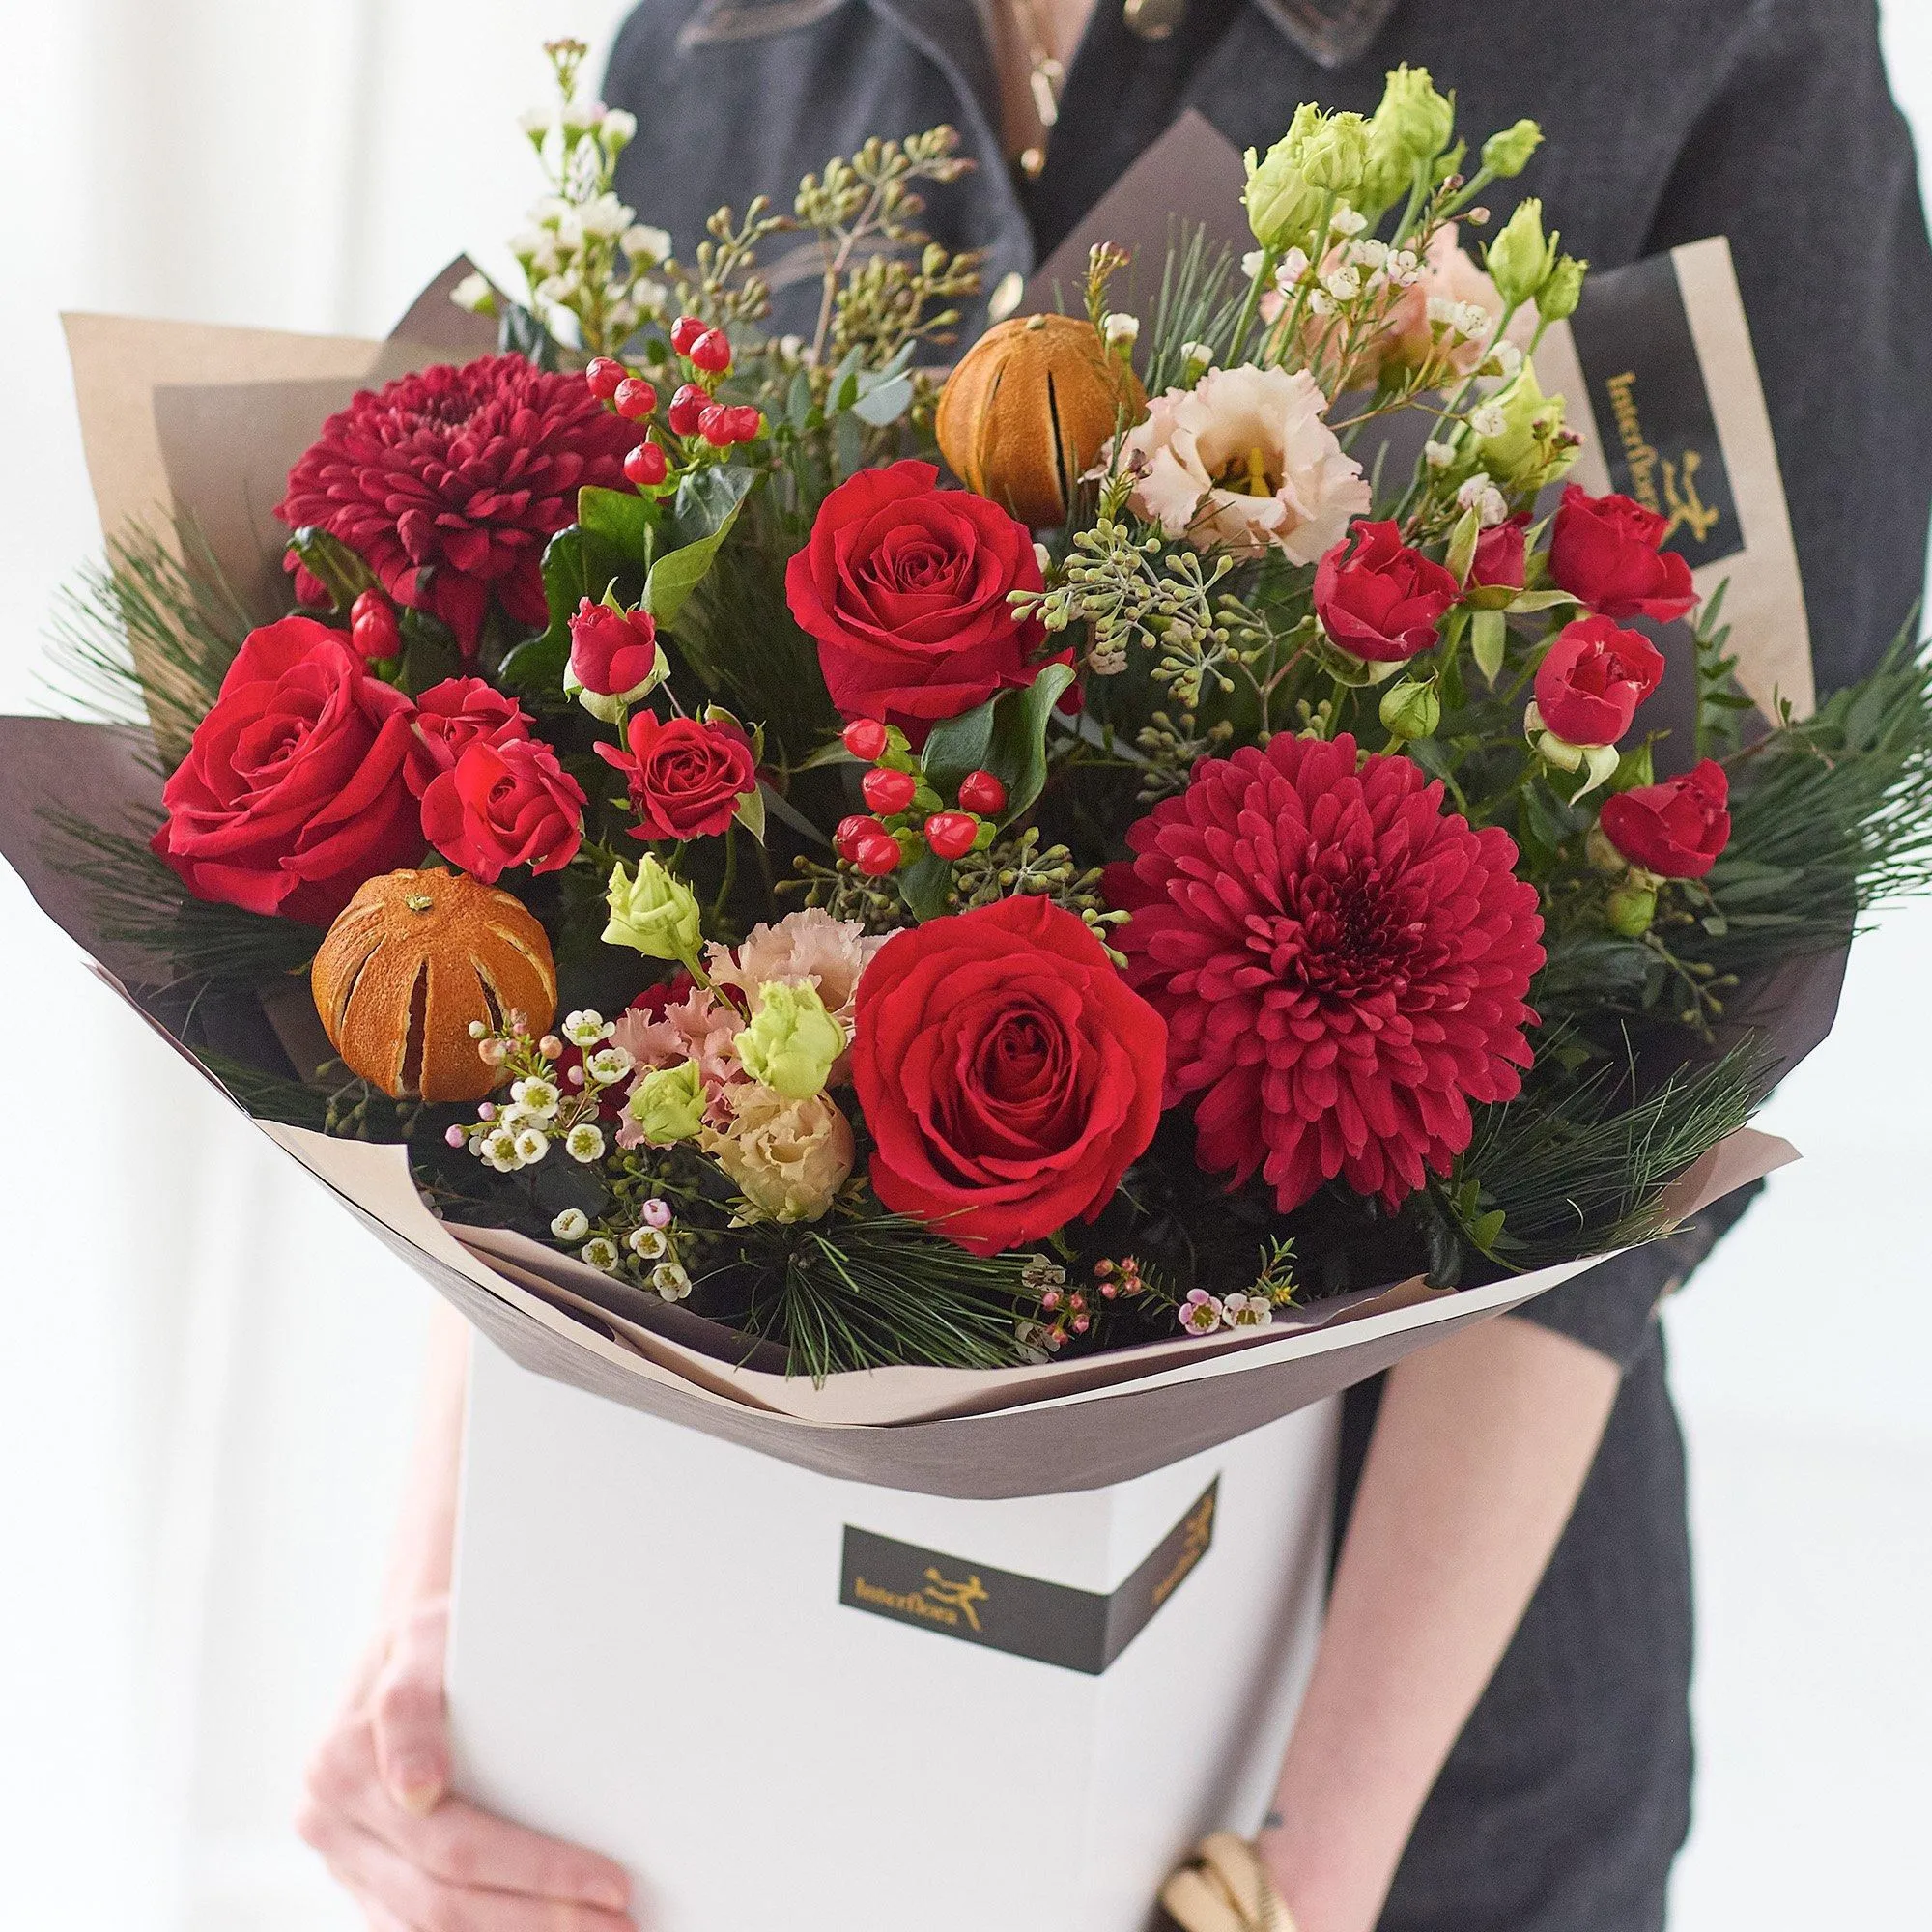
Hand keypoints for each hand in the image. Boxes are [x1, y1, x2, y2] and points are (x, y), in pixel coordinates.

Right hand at [299, 1595, 635, 1930]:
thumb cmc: (436, 1640)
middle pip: (446, 1898)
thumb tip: (419, 1792)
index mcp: (344, 1765)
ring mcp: (344, 1861)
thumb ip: (412, 1700)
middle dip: (542, 1915)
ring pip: (432, 1930)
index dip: (538, 1870)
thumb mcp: (428, 1637)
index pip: (454, 1842)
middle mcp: (330, 1822)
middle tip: (624, 1924)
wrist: (400, 1653)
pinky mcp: (364, 1885)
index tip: (610, 1883)